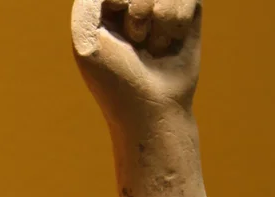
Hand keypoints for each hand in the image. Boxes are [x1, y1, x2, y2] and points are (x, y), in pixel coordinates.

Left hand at [71, 0, 201, 126]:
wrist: (150, 107)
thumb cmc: (115, 79)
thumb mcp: (87, 39)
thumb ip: (90, 4)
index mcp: (101, 5)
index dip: (119, 3)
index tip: (115, 28)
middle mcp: (131, 0)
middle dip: (138, 13)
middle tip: (134, 41)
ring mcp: (160, 3)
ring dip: (157, 23)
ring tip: (151, 46)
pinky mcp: (187, 11)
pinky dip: (175, 24)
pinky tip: (168, 43)